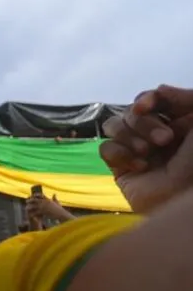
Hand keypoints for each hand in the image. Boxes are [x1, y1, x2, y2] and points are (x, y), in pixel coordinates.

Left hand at [26, 194, 73, 221]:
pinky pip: (36, 212)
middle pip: (35, 200)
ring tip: (26, 208)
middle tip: (26, 201)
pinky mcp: (43, 212)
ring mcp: (43, 207)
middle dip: (30, 200)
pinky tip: (30, 214)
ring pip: (34, 206)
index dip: (36, 195)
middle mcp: (45, 202)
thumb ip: (54, 198)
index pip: (40, 195)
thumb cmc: (60, 209)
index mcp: (48, 199)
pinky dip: (33, 213)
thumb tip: (54, 194)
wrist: (61, 214)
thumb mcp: (57, 202)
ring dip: (30, 207)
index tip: (32, 195)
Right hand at [101, 85, 192, 213]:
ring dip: (130, 137)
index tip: (148, 106)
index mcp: (179, 122)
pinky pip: (106, 149)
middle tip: (164, 141)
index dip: (146, 100)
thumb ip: (185, 97)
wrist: (186, 200)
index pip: (151, 100)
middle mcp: (156, 135)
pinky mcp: (121, 169)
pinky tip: (139, 167)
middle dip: (143, 124)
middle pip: (131, 112)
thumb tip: (158, 89)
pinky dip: (120, 155)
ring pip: (114, 126)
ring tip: (148, 154)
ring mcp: (137, 151)